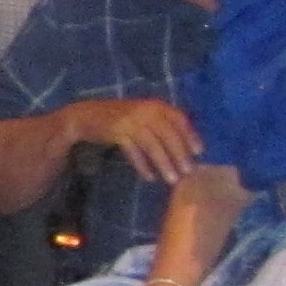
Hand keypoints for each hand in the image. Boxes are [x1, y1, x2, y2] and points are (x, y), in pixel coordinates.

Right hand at [70, 98, 204, 186]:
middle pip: (168, 134)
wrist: (86, 115)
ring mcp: (130, 121)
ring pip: (152, 145)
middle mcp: (145, 111)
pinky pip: (134, 151)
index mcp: (155, 105)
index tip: (199, 152)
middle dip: (179, 154)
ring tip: (172, 179)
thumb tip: (187, 144)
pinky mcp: (116, 132)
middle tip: (188, 171)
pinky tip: (149, 177)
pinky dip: (142, 165)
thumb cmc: (121, 117)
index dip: (190, 135)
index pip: (179, 119)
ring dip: (164, 163)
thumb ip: (163, 123)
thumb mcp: (144, 115)